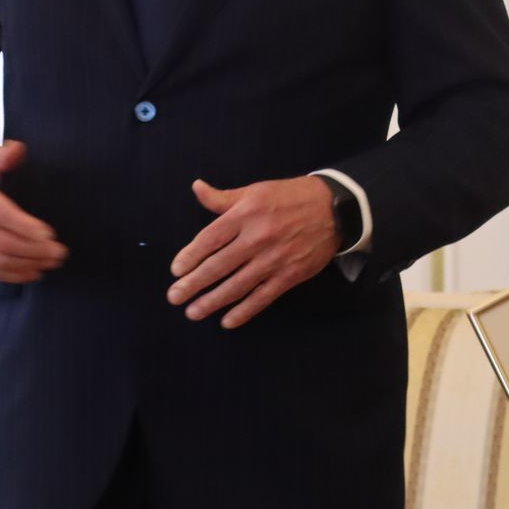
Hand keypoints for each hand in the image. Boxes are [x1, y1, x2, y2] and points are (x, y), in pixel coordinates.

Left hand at [167, 175, 339, 328]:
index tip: (176, 270)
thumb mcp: (256, 191)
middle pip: (219, 265)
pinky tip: (227, 321)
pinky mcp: (290, 275)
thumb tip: (197, 188)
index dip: (190, 256)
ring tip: (193, 312)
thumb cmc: (289, 198)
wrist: (334, 209)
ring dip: (212, 301)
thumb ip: (224, 198)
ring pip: (237, 285)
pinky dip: (244, 311)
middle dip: (194, 284)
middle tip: (174, 297)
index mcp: (246, 214)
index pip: (210, 239)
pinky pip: (263, 297)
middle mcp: (258, 237)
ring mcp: (274, 259)